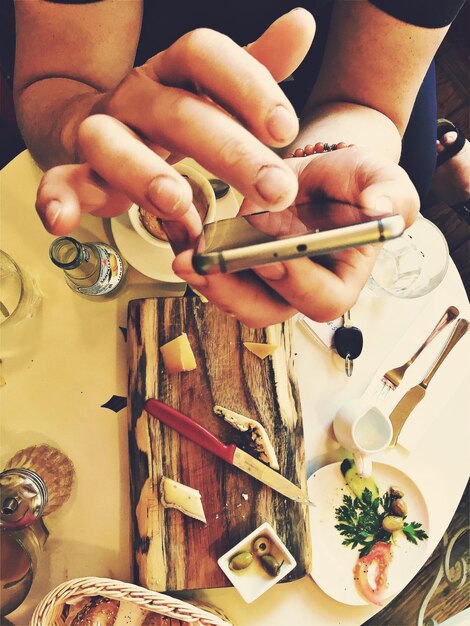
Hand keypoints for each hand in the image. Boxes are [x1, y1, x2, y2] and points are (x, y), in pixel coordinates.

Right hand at [35, 9, 314, 234]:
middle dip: (230, 152)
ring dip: (144, 173)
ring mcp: (103, 132)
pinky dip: (57, 198)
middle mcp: (138, 97)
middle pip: (178, 112)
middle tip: (275, 190)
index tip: (286, 130)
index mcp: (175, 73)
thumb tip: (301, 24)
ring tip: (177, 203)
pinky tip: (61, 218)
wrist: (99, 124)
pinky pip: (60, 179)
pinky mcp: (76, 168)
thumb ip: (255, 70)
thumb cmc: (169, 114)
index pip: (206, 57)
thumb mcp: (213, 91)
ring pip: (113, 144)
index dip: (247, 87)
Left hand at [172, 147, 419, 325]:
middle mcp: (302, 290)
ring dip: (209, 283)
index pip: (322, 299)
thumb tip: (383, 210)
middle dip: (235, 292)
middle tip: (206, 265)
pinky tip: (182, 241)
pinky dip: (199, 261)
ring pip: (237, 300)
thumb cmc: (353, 179)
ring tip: (185, 258)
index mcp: (342, 279)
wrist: (321, 171)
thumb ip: (390, 193)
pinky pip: (219, 276)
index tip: (273, 254)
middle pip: (269, 311)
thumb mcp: (379, 177)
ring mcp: (269, 282)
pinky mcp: (243, 267)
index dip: (297, 283)